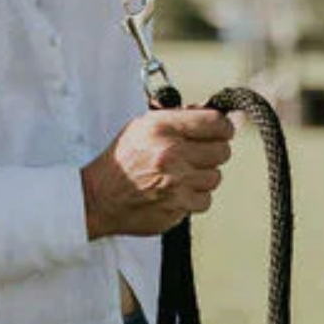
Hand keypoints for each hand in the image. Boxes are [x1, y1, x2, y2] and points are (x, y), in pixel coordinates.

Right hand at [81, 108, 234, 237]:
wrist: (100, 197)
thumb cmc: (123, 159)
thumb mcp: (143, 125)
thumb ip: (178, 117)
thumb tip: (212, 114)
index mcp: (163, 128)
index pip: (215, 122)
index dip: (223, 126)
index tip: (222, 130)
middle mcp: (172, 154)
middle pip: (222, 151)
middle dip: (214, 150)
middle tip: (201, 153)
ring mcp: (177, 184)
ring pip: (215, 177)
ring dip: (204, 175)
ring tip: (184, 173)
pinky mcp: (178, 208)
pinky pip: (205, 200)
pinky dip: (196, 197)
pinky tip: (179, 191)